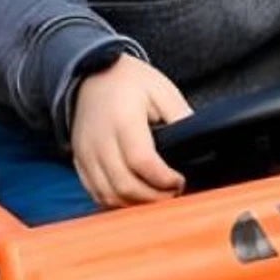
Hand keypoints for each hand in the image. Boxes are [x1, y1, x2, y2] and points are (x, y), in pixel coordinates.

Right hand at [69, 56, 191, 208]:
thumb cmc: (129, 82)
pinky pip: (96, 193)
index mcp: (123, 121)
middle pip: (125, 186)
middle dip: (154, 197)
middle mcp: (100, 141)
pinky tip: (135, 197)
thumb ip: (181, 117)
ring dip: (136, 204)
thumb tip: (199, 142)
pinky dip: (116, 202)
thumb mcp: (162, 90)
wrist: (90, 75)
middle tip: (172, 192)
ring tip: (156, 195)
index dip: (164, 180)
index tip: (179, 180)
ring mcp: (86, 154)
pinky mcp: (79, 162)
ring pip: (109, 196)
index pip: (142, 162)